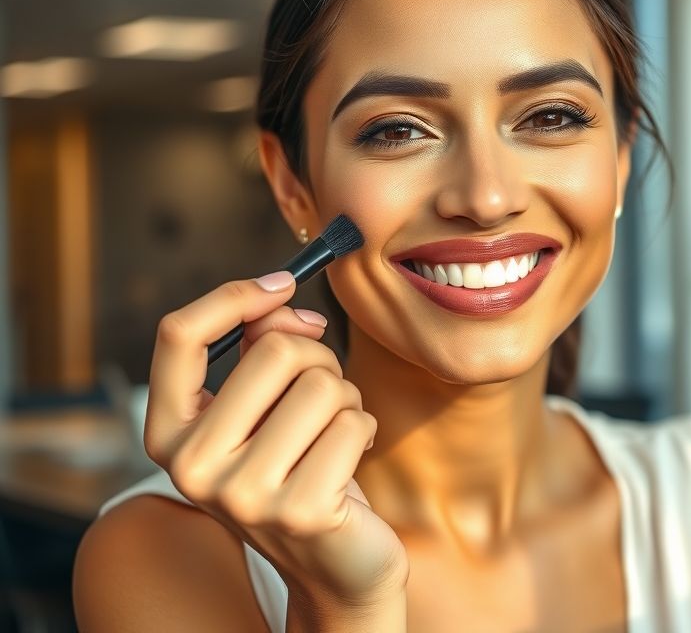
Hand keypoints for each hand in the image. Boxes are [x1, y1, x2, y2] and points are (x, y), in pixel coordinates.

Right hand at [143, 272, 408, 617]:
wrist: (335, 564)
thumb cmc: (300, 468)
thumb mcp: (266, 409)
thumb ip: (262, 349)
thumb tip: (281, 306)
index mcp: (170, 433)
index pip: (178, 337)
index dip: (233, 296)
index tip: (281, 283)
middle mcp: (193, 467)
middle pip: (273, 352)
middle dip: (318, 358)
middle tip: (323, 392)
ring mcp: (244, 494)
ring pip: (323, 385)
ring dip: (346, 399)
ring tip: (332, 435)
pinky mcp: (302, 510)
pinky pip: (353, 422)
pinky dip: (363, 430)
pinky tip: (348, 462)